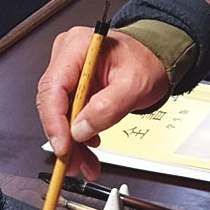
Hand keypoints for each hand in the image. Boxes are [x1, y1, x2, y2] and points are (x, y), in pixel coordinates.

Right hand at [36, 27, 168, 177]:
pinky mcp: (73, 85)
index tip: (64, 147)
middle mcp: (67, 55)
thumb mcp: (135, 85)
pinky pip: (68, 114)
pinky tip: (87, 148)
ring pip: (59, 114)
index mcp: (78, 46)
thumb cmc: (147, 62)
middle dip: (64, 138)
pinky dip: (78, 135)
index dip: (55, 122)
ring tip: (85, 163)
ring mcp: (68, 70)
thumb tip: (80, 130)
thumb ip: (108, 107)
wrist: (156, 58)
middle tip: (74, 163)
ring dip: (71, 142)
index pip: (53, 87)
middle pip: (52, 103)